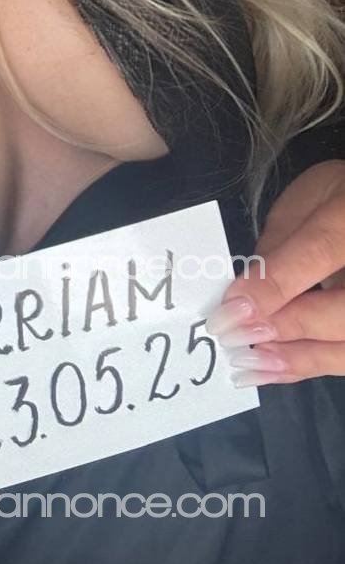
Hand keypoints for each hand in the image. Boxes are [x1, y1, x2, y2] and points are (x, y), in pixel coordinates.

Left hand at [204, 160, 344, 385]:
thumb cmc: (339, 194)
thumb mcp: (308, 198)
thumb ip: (282, 242)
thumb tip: (246, 290)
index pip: (318, 254)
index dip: (273, 286)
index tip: (230, 310)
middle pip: (342, 312)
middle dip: (284, 327)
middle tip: (231, 336)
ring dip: (297, 359)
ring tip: (248, 364)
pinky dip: (308, 364)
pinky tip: (272, 369)